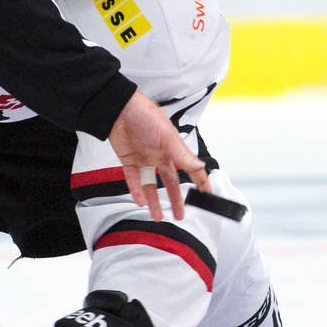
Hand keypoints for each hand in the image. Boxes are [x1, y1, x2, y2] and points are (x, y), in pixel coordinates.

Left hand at [107, 92, 209, 221]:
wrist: (119, 110)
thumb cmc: (145, 116)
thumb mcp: (168, 137)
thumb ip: (182, 154)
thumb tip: (200, 166)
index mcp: (173, 149)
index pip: (190, 168)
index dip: (199, 181)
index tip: (207, 193)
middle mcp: (160, 156)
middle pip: (170, 182)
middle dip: (176, 199)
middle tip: (180, 214)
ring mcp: (144, 159)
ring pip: (151, 185)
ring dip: (154, 201)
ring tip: (158, 216)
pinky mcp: (128, 160)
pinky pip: (133, 180)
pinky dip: (136, 192)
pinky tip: (141, 202)